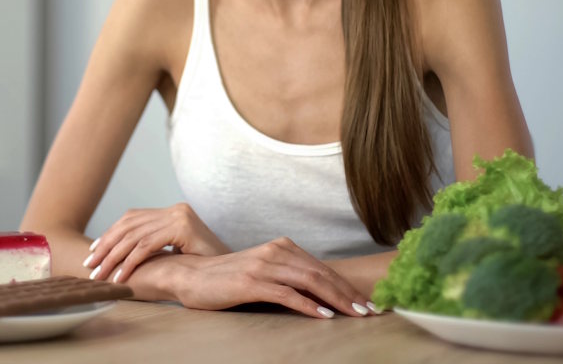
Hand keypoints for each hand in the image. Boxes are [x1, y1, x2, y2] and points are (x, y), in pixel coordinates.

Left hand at [84, 203, 230, 282]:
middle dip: (105, 247)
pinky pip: (146, 246)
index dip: (109, 234)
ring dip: (112, 257)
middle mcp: (174, 209)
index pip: (131, 219)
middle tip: (90, 266)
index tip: (93, 253)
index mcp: (171, 211)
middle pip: (129, 225)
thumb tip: (124, 253)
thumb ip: (156, 245)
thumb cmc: (203, 266)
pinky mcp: (181, 227)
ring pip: (134, 236)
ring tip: (100, 275)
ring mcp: (178, 216)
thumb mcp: (176, 251)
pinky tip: (120, 277)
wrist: (232, 271)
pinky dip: (129, 262)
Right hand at [175, 238, 371, 317]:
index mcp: (281, 247)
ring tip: (355, 314)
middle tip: (370, 311)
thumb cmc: (228, 279)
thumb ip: (288, 277)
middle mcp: (275, 252)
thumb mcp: (263, 273)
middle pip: (321, 273)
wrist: (191, 276)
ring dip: (336, 299)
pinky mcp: (251, 282)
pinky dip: (308, 305)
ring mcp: (263, 266)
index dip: (346, 285)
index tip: (366, 302)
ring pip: (309, 281)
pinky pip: (286, 293)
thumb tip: (320, 295)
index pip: (322, 267)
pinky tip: (323, 316)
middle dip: (349, 293)